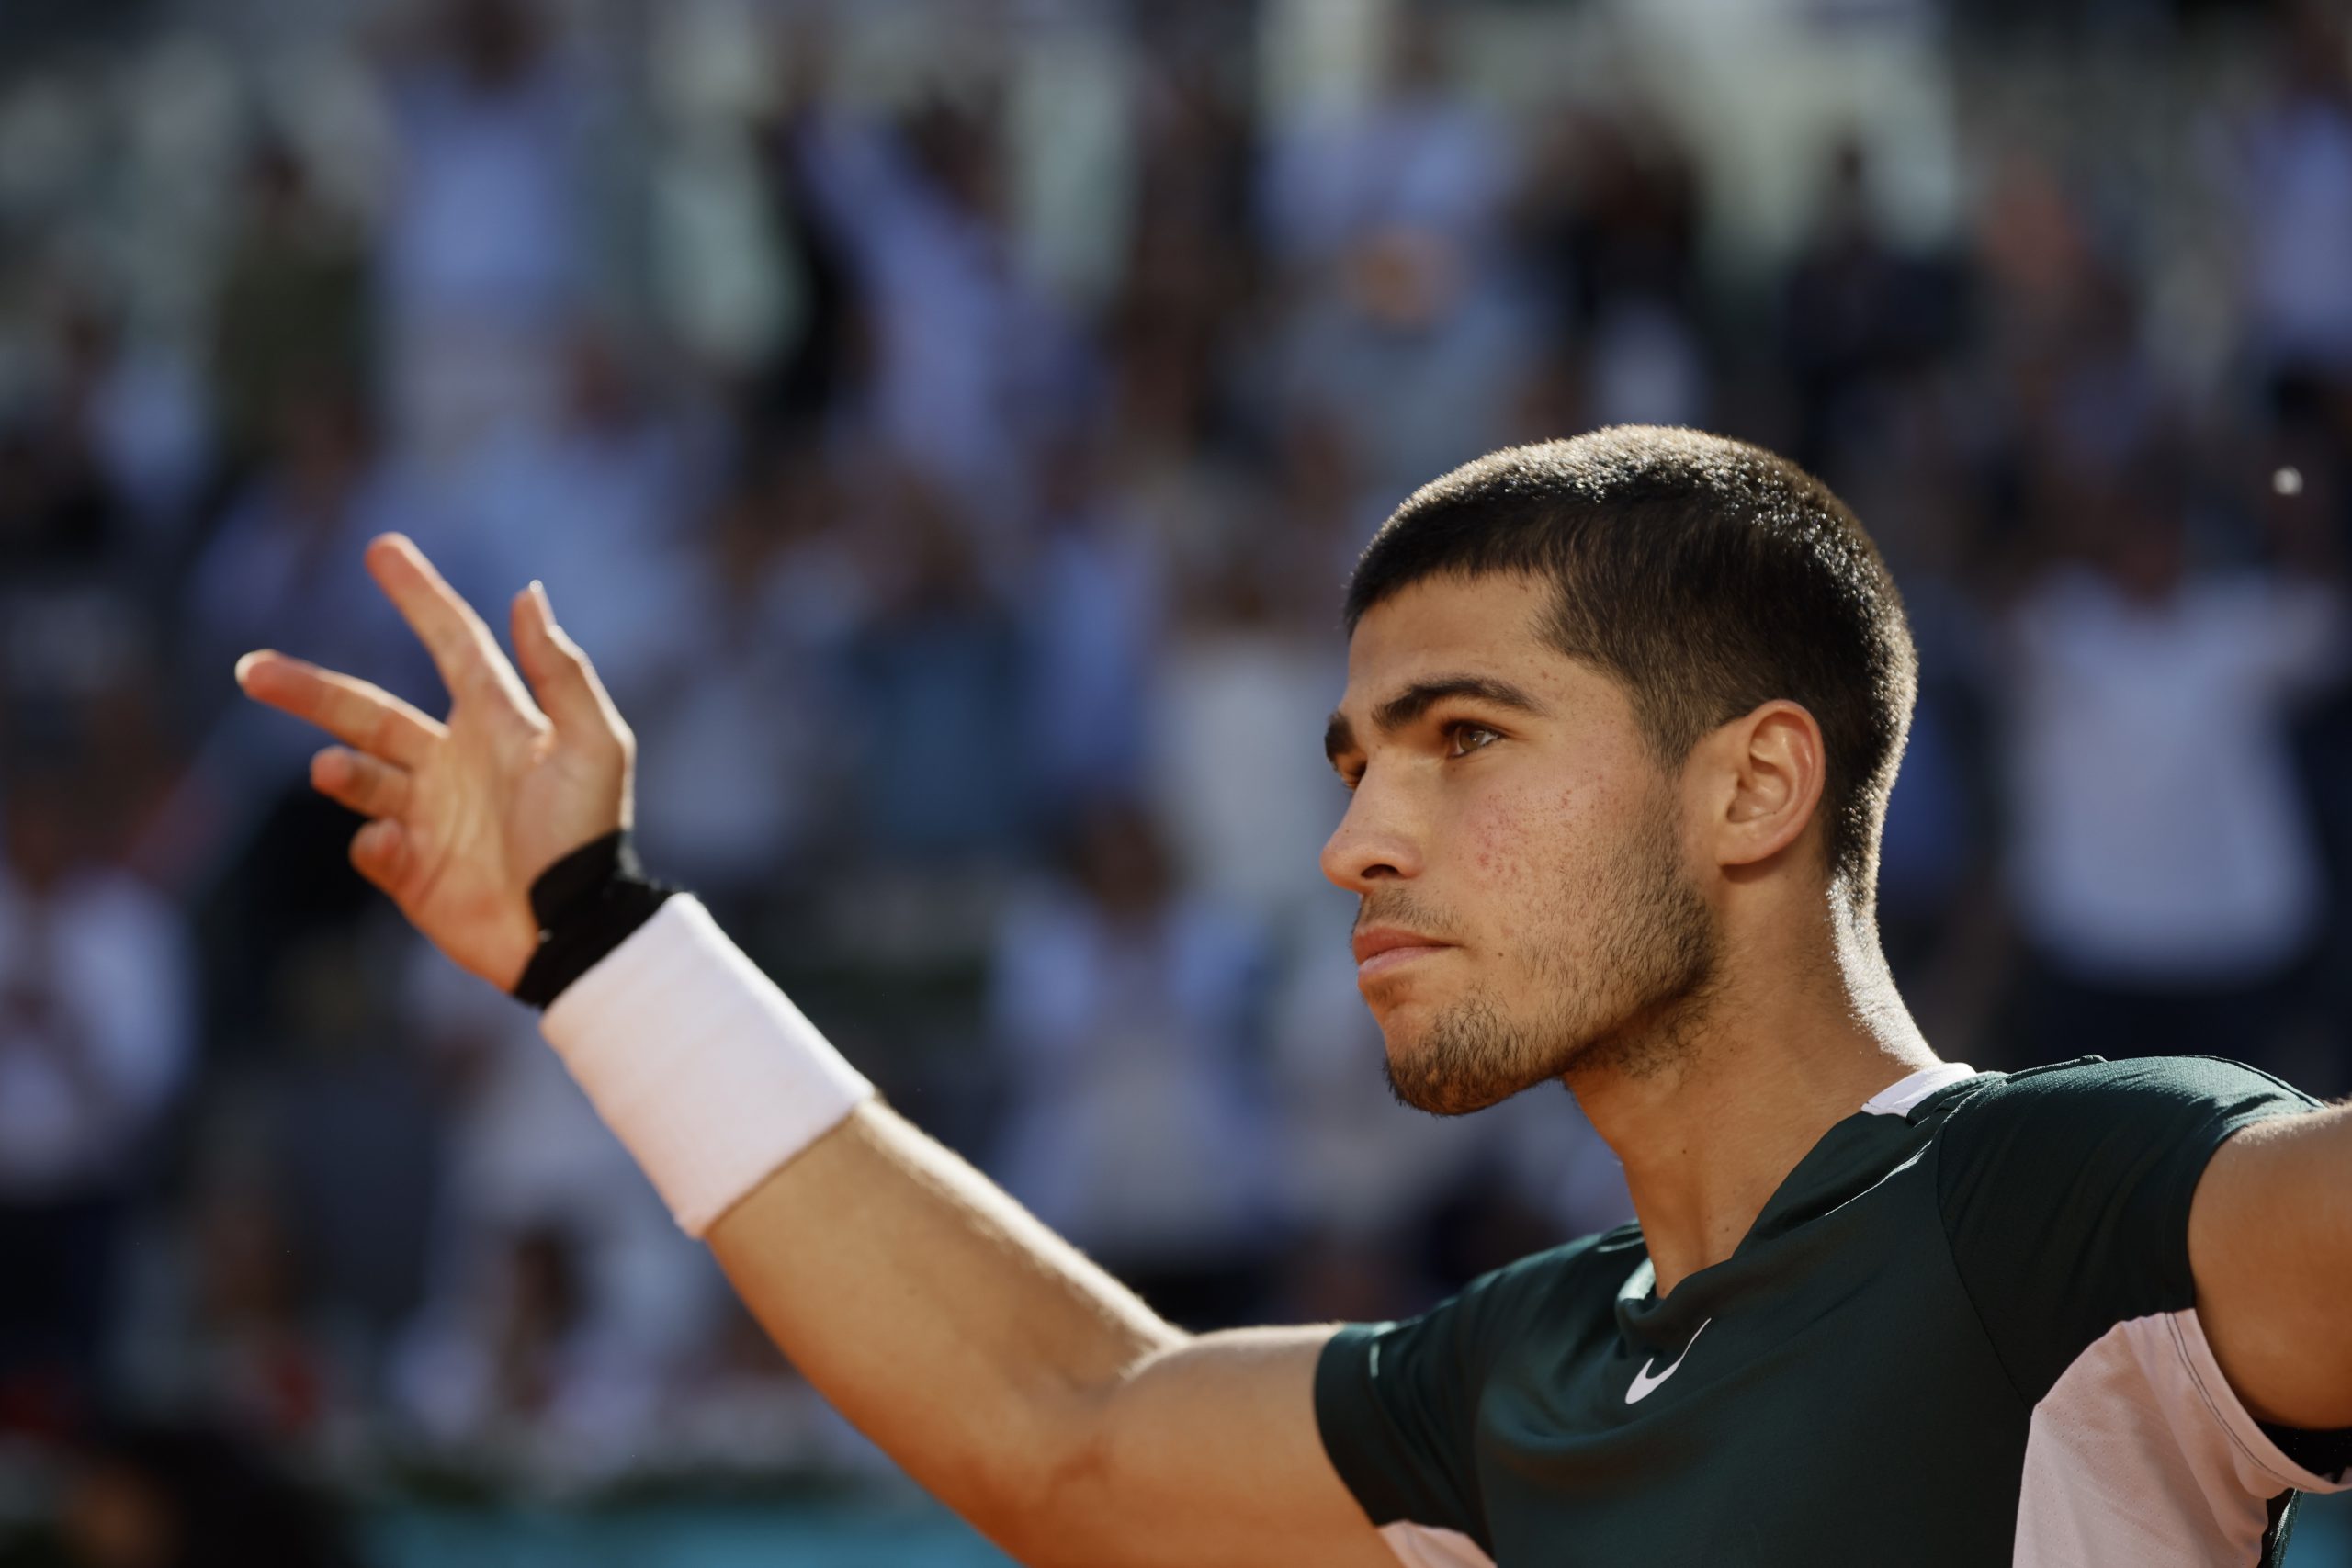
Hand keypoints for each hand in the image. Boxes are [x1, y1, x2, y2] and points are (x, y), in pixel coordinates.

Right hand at [235, 535, 633, 990]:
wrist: (575, 930)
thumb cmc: (589, 834)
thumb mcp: (592, 745)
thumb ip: (560, 673)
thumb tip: (528, 594)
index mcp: (497, 722)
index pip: (452, 643)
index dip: (419, 596)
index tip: (382, 548)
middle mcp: (454, 760)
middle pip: (366, 710)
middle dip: (308, 688)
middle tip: (252, 669)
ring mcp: (428, 815)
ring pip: (357, 775)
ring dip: (339, 768)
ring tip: (333, 769)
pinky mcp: (411, 869)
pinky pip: (370, 844)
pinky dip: (370, 840)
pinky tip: (393, 844)